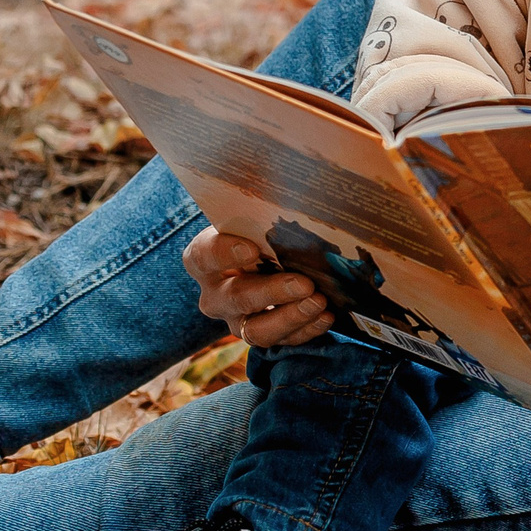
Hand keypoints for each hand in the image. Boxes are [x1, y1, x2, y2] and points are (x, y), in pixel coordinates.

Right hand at [184, 226, 333, 347]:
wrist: (258, 259)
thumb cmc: (254, 232)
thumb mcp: (251, 218)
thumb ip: (262, 211)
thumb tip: (302, 189)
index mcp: (204, 259)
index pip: (205, 255)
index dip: (226, 253)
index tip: (252, 249)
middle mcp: (215, 294)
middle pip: (237, 297)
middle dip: (273, 292)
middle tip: (305, 284)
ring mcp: (236, 320)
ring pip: (256, 330)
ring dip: (291, 318)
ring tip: (319, 302)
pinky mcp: (261, 335)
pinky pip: (281, 341)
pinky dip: (305, 330)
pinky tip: (326, 316)